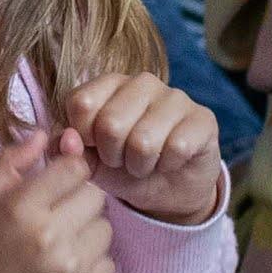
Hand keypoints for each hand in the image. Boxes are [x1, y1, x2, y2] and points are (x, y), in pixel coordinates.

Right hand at [0, 130, 119, 272]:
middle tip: (58, 218)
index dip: (69, 172)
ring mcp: (70, 269)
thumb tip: (46, 136)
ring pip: (105, 229)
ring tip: (62, 247)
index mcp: (22, 209)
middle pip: (96, 196)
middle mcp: (49, 237)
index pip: (74, 169)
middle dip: (79, 202)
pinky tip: (68, 270)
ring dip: (88, 234)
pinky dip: (92, 264)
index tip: (58, 185)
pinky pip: (109, 263)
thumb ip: (12, 162)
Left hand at [60, 69, 227, 225]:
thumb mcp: (91, 163)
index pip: (81, 103)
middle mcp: (142, 82)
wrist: (169, 190)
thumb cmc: (124, 168)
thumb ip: (71, 151)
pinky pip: (176, 147)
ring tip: (145, 163)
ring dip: (140, 166)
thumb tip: (67, 140)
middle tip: (123, 160)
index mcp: (110, 84)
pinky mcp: (203, 118)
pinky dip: (168, 166)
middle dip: (113, 156)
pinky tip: (170, 162)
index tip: (96, 147)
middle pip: (110, 124)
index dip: (84, 137)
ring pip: (143, 140)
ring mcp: (176, 97)